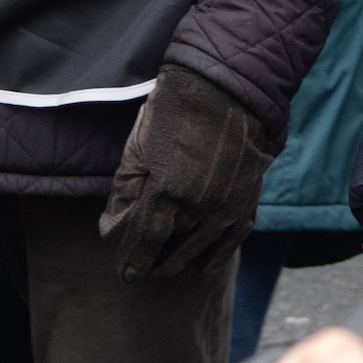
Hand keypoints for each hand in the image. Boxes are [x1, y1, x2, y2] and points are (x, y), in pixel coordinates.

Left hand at [98, 64, 270, 280]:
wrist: (227, 88)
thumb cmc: (174, 112)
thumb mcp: (138, 148)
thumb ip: (126, 190)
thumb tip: (114, 226)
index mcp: (168, 190)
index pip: (146, 240)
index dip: (133, 260)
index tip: (124, 274)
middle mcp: (200, 205)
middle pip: (172, 246)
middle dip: (154, 260)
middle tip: (140, 268)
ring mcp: (228, 205)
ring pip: (202, 248)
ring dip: (182, 262)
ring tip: (167, 270)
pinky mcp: (247, 200)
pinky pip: (232, 239)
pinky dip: (216, 255)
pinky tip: (204, 266)